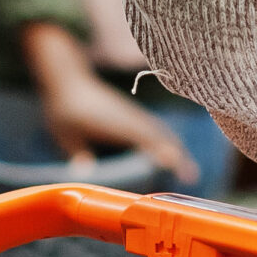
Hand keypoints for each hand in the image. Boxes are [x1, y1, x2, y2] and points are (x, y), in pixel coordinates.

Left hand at [38, 72, 198, 181]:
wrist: (69, 79)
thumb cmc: (65, 108)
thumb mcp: (65, 131)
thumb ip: (77, 151)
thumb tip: (83, 172)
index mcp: (113, 120)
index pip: (140, 136)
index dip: (157, 148)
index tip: (172, 161)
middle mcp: (128, 116)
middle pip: (158, 135)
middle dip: (176, 154)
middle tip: (192, 177)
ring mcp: (133, 114)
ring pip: (161, 132)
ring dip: (176, 149)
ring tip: (190, 172)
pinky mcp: (133, 115)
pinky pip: (156, 129)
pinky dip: (168, 142)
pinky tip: (174, 155)